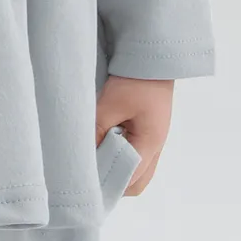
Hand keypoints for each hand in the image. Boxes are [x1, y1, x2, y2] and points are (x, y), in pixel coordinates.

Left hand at [96, 76, 174, 195]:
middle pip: (137, 183)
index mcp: (150, 143)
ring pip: (138, 171)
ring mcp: (155, 140)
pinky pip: (137, 155)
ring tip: (96, 159)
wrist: (152, 56)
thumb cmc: (135, 79)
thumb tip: (84, 157)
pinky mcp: (149, 131)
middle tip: (90, 174)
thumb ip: (96, 132)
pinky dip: (122, 157)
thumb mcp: (109, 104)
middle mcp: (156, 146)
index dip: (108, 184)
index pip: (130, 180)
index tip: (87, 183)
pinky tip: (105, 146)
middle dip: (114, 183)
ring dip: (118, 169)